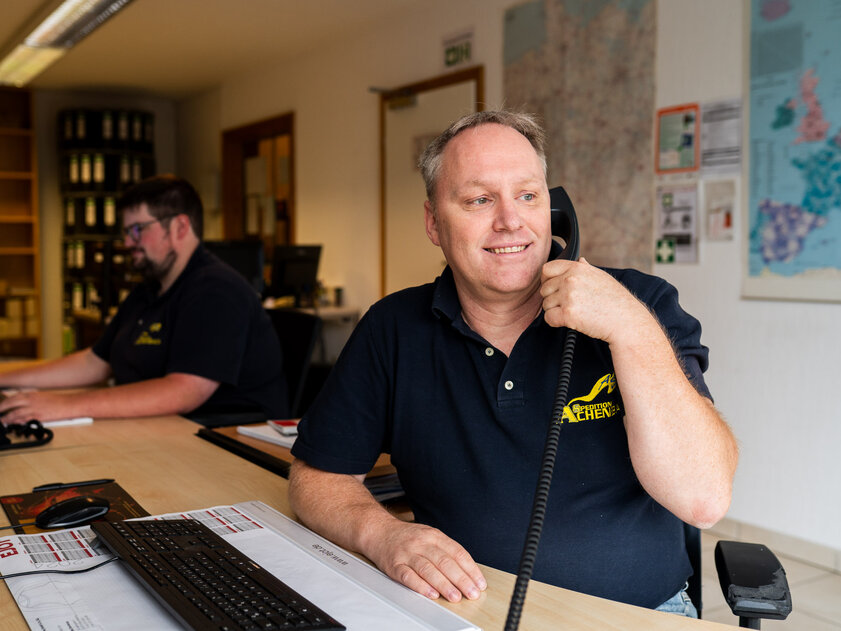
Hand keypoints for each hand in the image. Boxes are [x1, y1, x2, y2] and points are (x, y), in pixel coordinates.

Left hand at [0, 390, 77, 424]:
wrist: (69, 404)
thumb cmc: (58, 401)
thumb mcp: (42, 397)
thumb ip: (31, 399)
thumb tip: (21, 404)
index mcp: (32, 394)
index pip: (13, 396)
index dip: (4, 401)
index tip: (0, 405)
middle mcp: (31, 400)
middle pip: (10, 403)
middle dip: (1, 408)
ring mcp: (34, 408)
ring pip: (15, 412)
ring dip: (6, 417)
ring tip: (1, 420)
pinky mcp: (38, 416)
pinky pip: (24, 419)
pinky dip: (16, 421)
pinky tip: (12, 423)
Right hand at [364, 519, 486, 602]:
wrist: (379, 531)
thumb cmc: (408, 537)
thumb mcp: (429, 536)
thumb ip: (446, 551)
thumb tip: (468, 572)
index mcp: (434, 535)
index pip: (457, 552)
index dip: (470, 569)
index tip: (479, 583)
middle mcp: (421, 543)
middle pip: (445, 562)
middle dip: (461, 579)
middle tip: (471, 593)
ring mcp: (407, 554)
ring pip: (428, 569)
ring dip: (444, 584)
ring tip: (455, 596)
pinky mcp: (394, 565)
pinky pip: (408, 577)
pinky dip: (421, 586)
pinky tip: (431, 594)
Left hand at [540, 257, 655, 345]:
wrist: (626, 320)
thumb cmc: (616, 300)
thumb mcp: (602, 276)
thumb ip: (586, 268)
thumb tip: (580, 260)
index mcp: (577, 268)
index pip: (547, 269)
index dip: (547, 280)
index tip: (553, 289)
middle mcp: (571, 279)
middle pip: (544, 289)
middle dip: (553, 298)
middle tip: (569, 305)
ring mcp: (569, 296)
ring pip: (546, 305)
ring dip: (555, 311)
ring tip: (575, 312)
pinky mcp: (568, 314)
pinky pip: (548, 318)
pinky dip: (555, 322)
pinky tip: (570, 321)